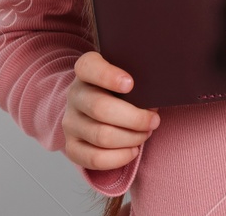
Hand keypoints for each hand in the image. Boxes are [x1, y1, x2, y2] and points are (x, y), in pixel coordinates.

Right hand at [61, 50, 160, 170]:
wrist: (98, 107)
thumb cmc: (121, 90)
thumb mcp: (127, 75)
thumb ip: (137, 79)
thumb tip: (156, 96)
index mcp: (86, 70)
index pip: (89, 67)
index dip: (108, 76)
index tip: (131, 84)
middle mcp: (74, 95)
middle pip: (100, 108)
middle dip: (135, 118)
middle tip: (153, 121)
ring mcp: (70, 122)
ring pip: (102, 136)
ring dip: (131, 138)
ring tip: (146, 134)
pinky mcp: (72, 146)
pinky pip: (95, 158)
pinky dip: (119, 157)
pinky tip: (133, 150)